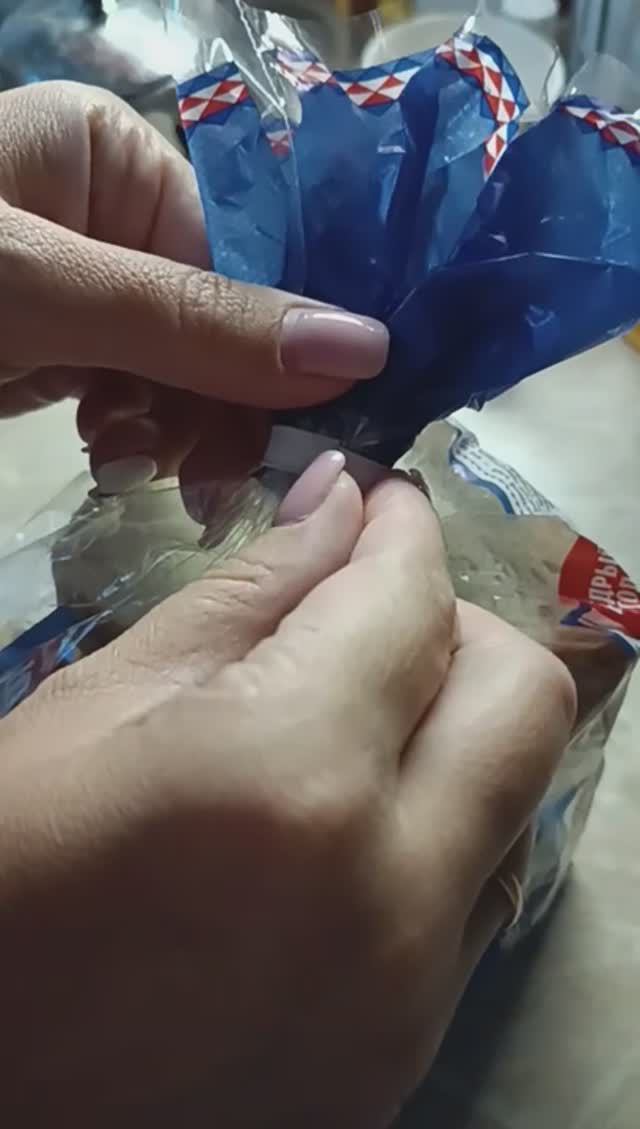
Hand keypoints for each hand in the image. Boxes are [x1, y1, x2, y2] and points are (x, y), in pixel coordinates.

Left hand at [0, 82, 387, 503]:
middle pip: (224, 328)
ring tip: (130, 465)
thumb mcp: (47, 287)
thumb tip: (366, 349)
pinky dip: (133, 441)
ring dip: (175, 435)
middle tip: (213, 478)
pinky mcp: (64, 355)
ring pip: (185, 378)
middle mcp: (117, 222)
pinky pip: (138, 403)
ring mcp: (92, 294)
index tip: (323, 418)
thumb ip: (193, 321)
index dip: (291, 338)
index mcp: (122, 159)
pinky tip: (110, 461)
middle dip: (221, 406)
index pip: (249, 256)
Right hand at [0, 467, 574, 1126]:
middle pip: (521, 700)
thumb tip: (341, 506)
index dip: (401, 529)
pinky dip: (430, 830)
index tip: (379, 502)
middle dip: (459, 626)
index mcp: (292, 779)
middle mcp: (391, 897)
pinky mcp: (403, 1057)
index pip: (411, 605)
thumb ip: (249, 596)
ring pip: (514, 803)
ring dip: (452, 733)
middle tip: (370, 616)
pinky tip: (337, 826)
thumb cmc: (3, 872)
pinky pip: (468, 900)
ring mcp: (411, 997)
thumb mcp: (101, 705)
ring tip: (349, 723)